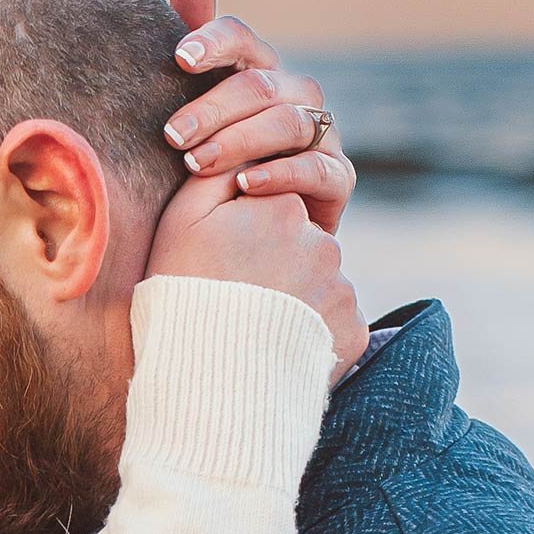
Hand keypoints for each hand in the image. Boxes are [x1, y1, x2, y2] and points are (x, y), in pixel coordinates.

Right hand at [148, 164, 368, 380]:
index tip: (226, 260)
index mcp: (284, 209)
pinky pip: (333, 326)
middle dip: (277, 264)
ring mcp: (341, 290)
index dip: (248, 230)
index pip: (275, 205)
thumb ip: (214, 172)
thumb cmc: (183, 296)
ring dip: (296, 300)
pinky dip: (311, 335)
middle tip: (238, 297)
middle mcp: (323, 244)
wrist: (209, 383)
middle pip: (301, 244)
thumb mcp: (181, 222)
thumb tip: (243, 150)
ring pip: (318, 285)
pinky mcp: (352, 332)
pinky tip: (278, 352)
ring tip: (255, 329)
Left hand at [161, 0, 354, 235]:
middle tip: (172, 136)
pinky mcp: (338, 181)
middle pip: (260, 85)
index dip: (214, 42)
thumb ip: (195, 43)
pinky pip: (315, 170)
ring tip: (196, 166)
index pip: (242, 39)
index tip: (179, 59)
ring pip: (287, 123)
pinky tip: (242, 186)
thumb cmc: (214, 170)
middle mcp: (297, 95)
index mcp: (260, 73)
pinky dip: (278, 175)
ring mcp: (322, 135)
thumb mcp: (194, 113)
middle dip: (212, 108)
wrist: (247, 242)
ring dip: (238, 141)